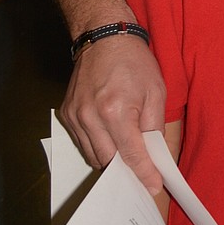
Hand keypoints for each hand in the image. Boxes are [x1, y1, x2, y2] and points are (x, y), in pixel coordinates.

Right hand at [60, 36, 166, 193]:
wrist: (103, 37)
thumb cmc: (134, 61)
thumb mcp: (156, 92)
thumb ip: (154, 128)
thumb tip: (155, 156)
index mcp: (116, 111)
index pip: (131, 154)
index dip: (144, 174)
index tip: (152, 187)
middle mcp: (91, 116)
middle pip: (108, 161)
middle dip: (126, 171)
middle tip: (142, 175)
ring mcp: (75, 116)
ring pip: (93, 156)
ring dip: (110, 160)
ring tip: (127, 156)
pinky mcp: (67, 113)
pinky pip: (82, 143)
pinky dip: (97, 146)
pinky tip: (110, 138)